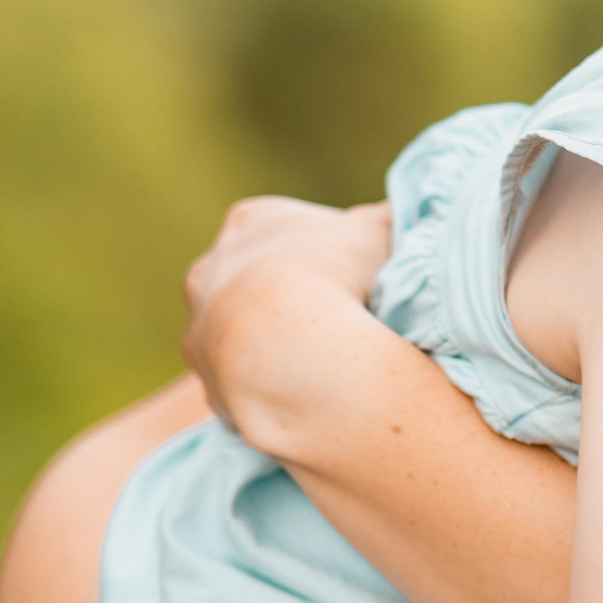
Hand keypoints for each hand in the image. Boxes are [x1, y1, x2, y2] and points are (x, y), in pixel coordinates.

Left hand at [183, 197, 390, 424]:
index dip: (329, 249)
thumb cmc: (337, 273)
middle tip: (342, 315)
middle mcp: (211, 268)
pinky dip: (268, 380)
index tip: (359, 271)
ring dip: (274, 340)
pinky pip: (242, 377)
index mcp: (251, 222)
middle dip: (294, 293)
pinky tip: (303, 387)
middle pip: (258, 277)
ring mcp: (200, 324)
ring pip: (242, 330)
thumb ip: (388, 219)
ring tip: (323, 357)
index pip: (291, 228)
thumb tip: (401, 216)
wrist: (287, 347)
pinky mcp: (204, 377)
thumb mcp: (380, 230)